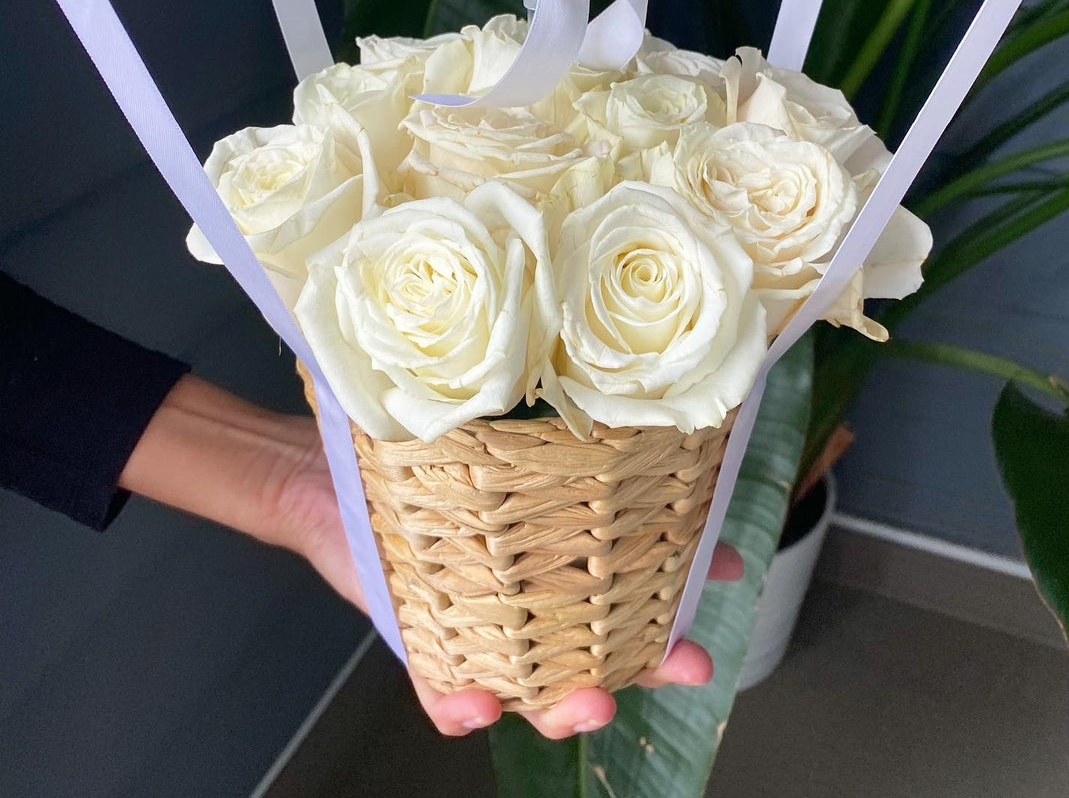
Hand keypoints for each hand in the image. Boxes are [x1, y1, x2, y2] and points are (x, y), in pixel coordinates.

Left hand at [275, 414, 743, 739]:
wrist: (325, 471)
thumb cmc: (413, 447)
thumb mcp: (488, 427)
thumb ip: (544, 414)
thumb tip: (614, 374)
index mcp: (551, 551)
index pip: (633, 573)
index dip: (685, 579)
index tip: (730, 567)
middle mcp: (525, 598)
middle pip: (602, 648)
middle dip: (653, 660)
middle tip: (691, 659)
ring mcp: (478, 626)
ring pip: (536, 688)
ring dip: (568, 701)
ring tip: (591, 698)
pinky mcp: (420, 643)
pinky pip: (444, 691)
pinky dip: (462, 706)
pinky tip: (475, 704)